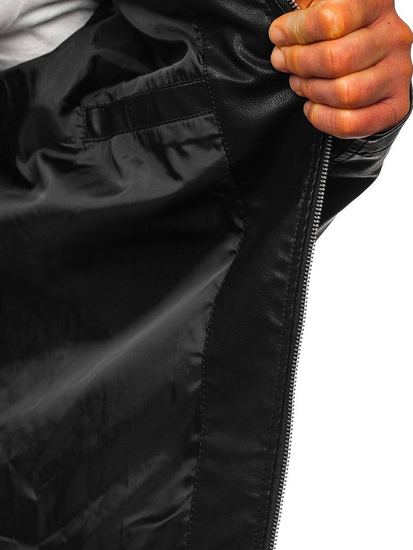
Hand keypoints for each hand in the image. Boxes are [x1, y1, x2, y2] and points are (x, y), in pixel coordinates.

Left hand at [268, 0, 412, 138]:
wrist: (369, 64)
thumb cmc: (337, 34)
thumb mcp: (321, 8)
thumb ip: (304, 8)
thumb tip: (280, 28)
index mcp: (375, 3)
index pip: (330, 19)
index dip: (295, 31)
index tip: (279, 36)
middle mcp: (392, 36)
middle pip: (336, 59)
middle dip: (300, 64)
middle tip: (286, 64)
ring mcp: (398, 73)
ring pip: (346, 93)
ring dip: (312, 91)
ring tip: (300, 84)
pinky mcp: (395, 106)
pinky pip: (352, 123)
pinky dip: (323, 119)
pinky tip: (312, 107)